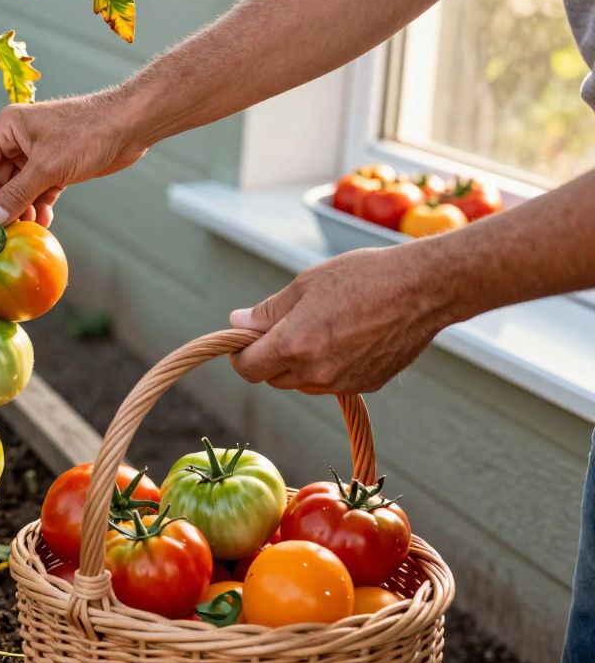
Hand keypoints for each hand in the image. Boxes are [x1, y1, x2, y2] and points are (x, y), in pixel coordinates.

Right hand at [0, 90, 149, 225]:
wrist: (130, 126)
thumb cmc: (88, 134)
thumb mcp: (48, 167)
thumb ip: (17, 194)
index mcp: (7, 129)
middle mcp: (17, 140)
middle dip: (1, 207)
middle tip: (3, 233)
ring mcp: (37, 154)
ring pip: (17, 189)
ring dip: (20, 210)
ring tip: (26, 230)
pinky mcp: (55, 167)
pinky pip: (37, 191)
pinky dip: (38, 207)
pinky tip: (43, 221)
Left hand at [227, 247, 459, 393]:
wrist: (424, 288)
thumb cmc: (364, 277)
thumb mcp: (306, 284)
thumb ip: (268, 311)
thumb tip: (237, 323)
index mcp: (294, 345)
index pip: (248, 367)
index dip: (241, 354)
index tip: (245, 340)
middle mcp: (316, 372)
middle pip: (273, 378)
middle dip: (271, 357)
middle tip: (286, 327)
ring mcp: (343, 383)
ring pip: (303, 383)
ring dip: (300, 364)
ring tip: (323, 328)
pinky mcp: (367, 385)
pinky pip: (333, 383)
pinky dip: (330, 367)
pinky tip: (348, 338)